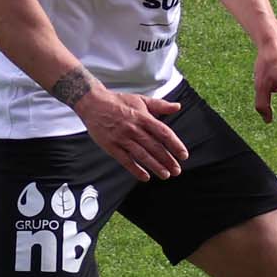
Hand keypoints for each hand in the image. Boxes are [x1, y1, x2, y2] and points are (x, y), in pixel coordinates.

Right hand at [73, 86, 187, 181]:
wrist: (93, 103)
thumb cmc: (118, 102)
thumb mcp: (140, 100)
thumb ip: (160, 105)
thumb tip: (177, 106)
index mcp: (142, 117)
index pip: (163, 133)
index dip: (175, 145)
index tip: (183, 155)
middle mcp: (133, 128)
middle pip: (154, 146)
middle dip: (167, 160)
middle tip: (177, 170)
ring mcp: (122, 138)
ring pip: (142, 155)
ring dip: (155, 166)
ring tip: (165, 175)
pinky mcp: (111, 146)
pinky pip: (125, 160)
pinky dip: (135, 169)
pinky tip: (145, 176)